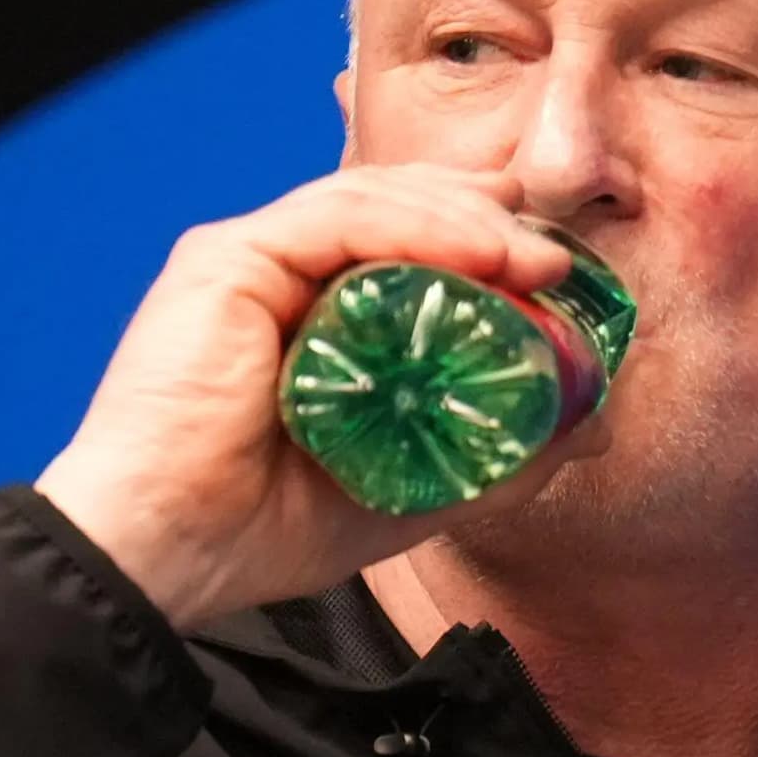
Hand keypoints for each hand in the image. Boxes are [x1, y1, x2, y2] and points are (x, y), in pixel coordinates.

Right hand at [35, 166, 585, 631]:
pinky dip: (419, 225)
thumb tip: (592, 421)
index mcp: (316, 315)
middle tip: (569, 263)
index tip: (566, 282)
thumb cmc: (261, 530)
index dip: (495, 247)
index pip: (415, 248)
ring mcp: (252, 259)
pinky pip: (337, 216)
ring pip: (378, 200)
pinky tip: (484, 253)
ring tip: (542, 262)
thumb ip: (495, 457)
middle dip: (496, 223)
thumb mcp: (411, 490)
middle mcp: (283, 274)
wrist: (165, 556)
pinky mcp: (228, 259)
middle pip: (404, 209)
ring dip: (473, 222)